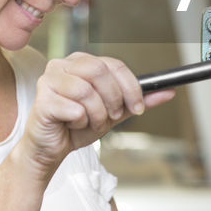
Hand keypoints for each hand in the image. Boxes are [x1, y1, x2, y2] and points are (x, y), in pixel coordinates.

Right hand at [21, 52, 173, 169]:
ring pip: (87, 91)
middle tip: (112, 116)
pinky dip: (80, 122)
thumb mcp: (114, 113)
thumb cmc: (77, 126)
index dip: (131, 87)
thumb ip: (138, 100)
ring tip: (89, 122)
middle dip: (114, 99)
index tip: (138, 107)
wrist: (50, 148)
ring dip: (96, 115)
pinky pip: (74, 108)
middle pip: (100, 72)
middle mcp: (63, 64)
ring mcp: (49, 80)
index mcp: (81, 61)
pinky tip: (72, 124)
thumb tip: (168, 91)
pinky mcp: (43, 99)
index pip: (114, 64)